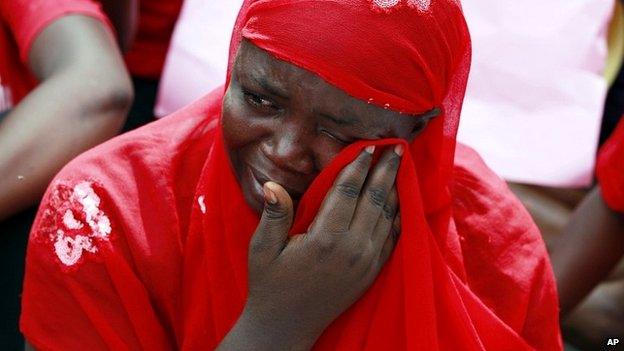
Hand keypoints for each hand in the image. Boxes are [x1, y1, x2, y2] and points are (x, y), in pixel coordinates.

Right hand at [219, 145, 402, 350]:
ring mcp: (366, 263)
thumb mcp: (262, 249)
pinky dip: (397, 217)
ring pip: (387, 216)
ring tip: (399, 167)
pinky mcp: (371, 273)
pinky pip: (392, 239)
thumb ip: (273, 215)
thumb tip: (272, 184)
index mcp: (325, 239)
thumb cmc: (270, 284)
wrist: (286, 326)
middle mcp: (352, 249)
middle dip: (385, 170)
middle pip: (374, 199)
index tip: (369, 146)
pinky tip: (399, 202)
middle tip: (396, 146)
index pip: (347, 191)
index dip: (358, 166)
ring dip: (394, 189)